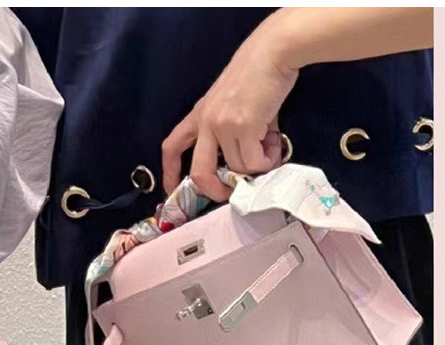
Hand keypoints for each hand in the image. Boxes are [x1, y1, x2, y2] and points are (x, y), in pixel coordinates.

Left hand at [161, 15, 297, 199]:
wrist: (274, 51)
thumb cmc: (257, 76)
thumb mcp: (232, 105)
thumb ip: (234, 136)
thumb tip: (249, 168)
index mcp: (199, 115)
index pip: (172, 146)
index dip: (169, 173)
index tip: (172, 191)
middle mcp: (206, 122)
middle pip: (199, 173)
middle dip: (215, 191)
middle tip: (232, 193)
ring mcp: (222, 125)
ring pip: (237, 168)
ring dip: (256, 167)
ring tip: (270, 148)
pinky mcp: (243, 127)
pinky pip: (254, 162)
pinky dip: (267, 161)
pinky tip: (275, 145)